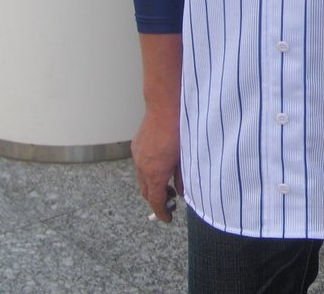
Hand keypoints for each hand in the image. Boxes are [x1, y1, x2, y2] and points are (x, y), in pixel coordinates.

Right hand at [132, 107, 182, 222]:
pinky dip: (149, 170)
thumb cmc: (179, 129)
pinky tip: (162, 164)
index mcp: (155, 173)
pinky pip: (141, 164)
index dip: (162, 213)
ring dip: (153, 184)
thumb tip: (181, 192)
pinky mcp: (136, 145)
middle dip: (157, 199)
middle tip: (171, 201)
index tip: (168, 218)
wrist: (165, 105)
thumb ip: (183, 178)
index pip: (155, 201)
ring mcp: (137, 155)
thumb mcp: (186, 157)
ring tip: (168, 182)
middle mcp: (142, 166)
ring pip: (142, 178)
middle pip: (146, 192)